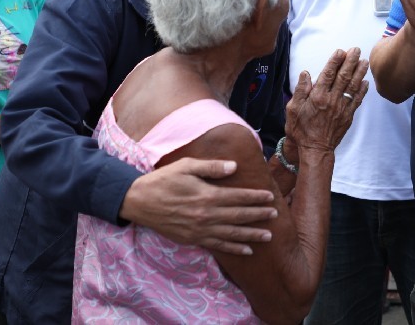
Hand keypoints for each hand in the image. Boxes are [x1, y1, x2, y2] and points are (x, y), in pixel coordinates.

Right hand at [119, 157, 277, 254]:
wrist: (139, 201)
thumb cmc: (164, 180)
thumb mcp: (187, 166)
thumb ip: (211, 167)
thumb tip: (234, 167)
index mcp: (207, 195)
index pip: (238, 197)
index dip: (255, 197)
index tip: (270, 196)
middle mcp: (206, 215)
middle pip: (238, 216)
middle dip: (259, 215)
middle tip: (275, 214)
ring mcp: (200, 230)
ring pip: (232, 234)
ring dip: (251, 235)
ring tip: (269, 236)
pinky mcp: (193, 239)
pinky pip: (218, 246)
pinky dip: (234, 248)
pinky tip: (247, 250)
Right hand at [285, 47, 368, 152]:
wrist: (314, 150)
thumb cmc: (301, 130)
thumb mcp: (293, 109)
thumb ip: (300, 90)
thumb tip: (306, 73)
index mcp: (317, 97)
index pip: (328, 74)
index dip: (335, 61)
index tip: (340, 51)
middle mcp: (331, 100)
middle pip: (343, 77)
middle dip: (350, 62)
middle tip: (356, 50)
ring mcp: (341, 108)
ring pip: (353, 87)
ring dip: (360, 73)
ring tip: (365, 61)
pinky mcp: (347, 116)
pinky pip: (357, 101)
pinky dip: (362, 91)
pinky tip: (366, 82)